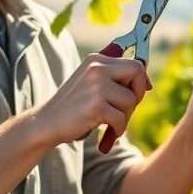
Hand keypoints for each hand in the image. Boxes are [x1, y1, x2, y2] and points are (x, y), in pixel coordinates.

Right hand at [34, 53, 151, 146]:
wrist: (46, 123)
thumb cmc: (74, 107)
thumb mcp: (91, 84)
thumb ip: (113, 76)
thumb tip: (146, 77)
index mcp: (96, 60)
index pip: (135, 63)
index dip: (142, 80)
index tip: (141, 92)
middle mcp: (96, 67)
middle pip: (137, 72)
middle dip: (138, 94)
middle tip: (127, 109)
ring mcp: (96, 86)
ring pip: (130, 100)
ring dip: (125, 117)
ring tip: (110, 123)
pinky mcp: (95, 106)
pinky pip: (121, 119)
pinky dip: (117, 129)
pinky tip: (108, 133)